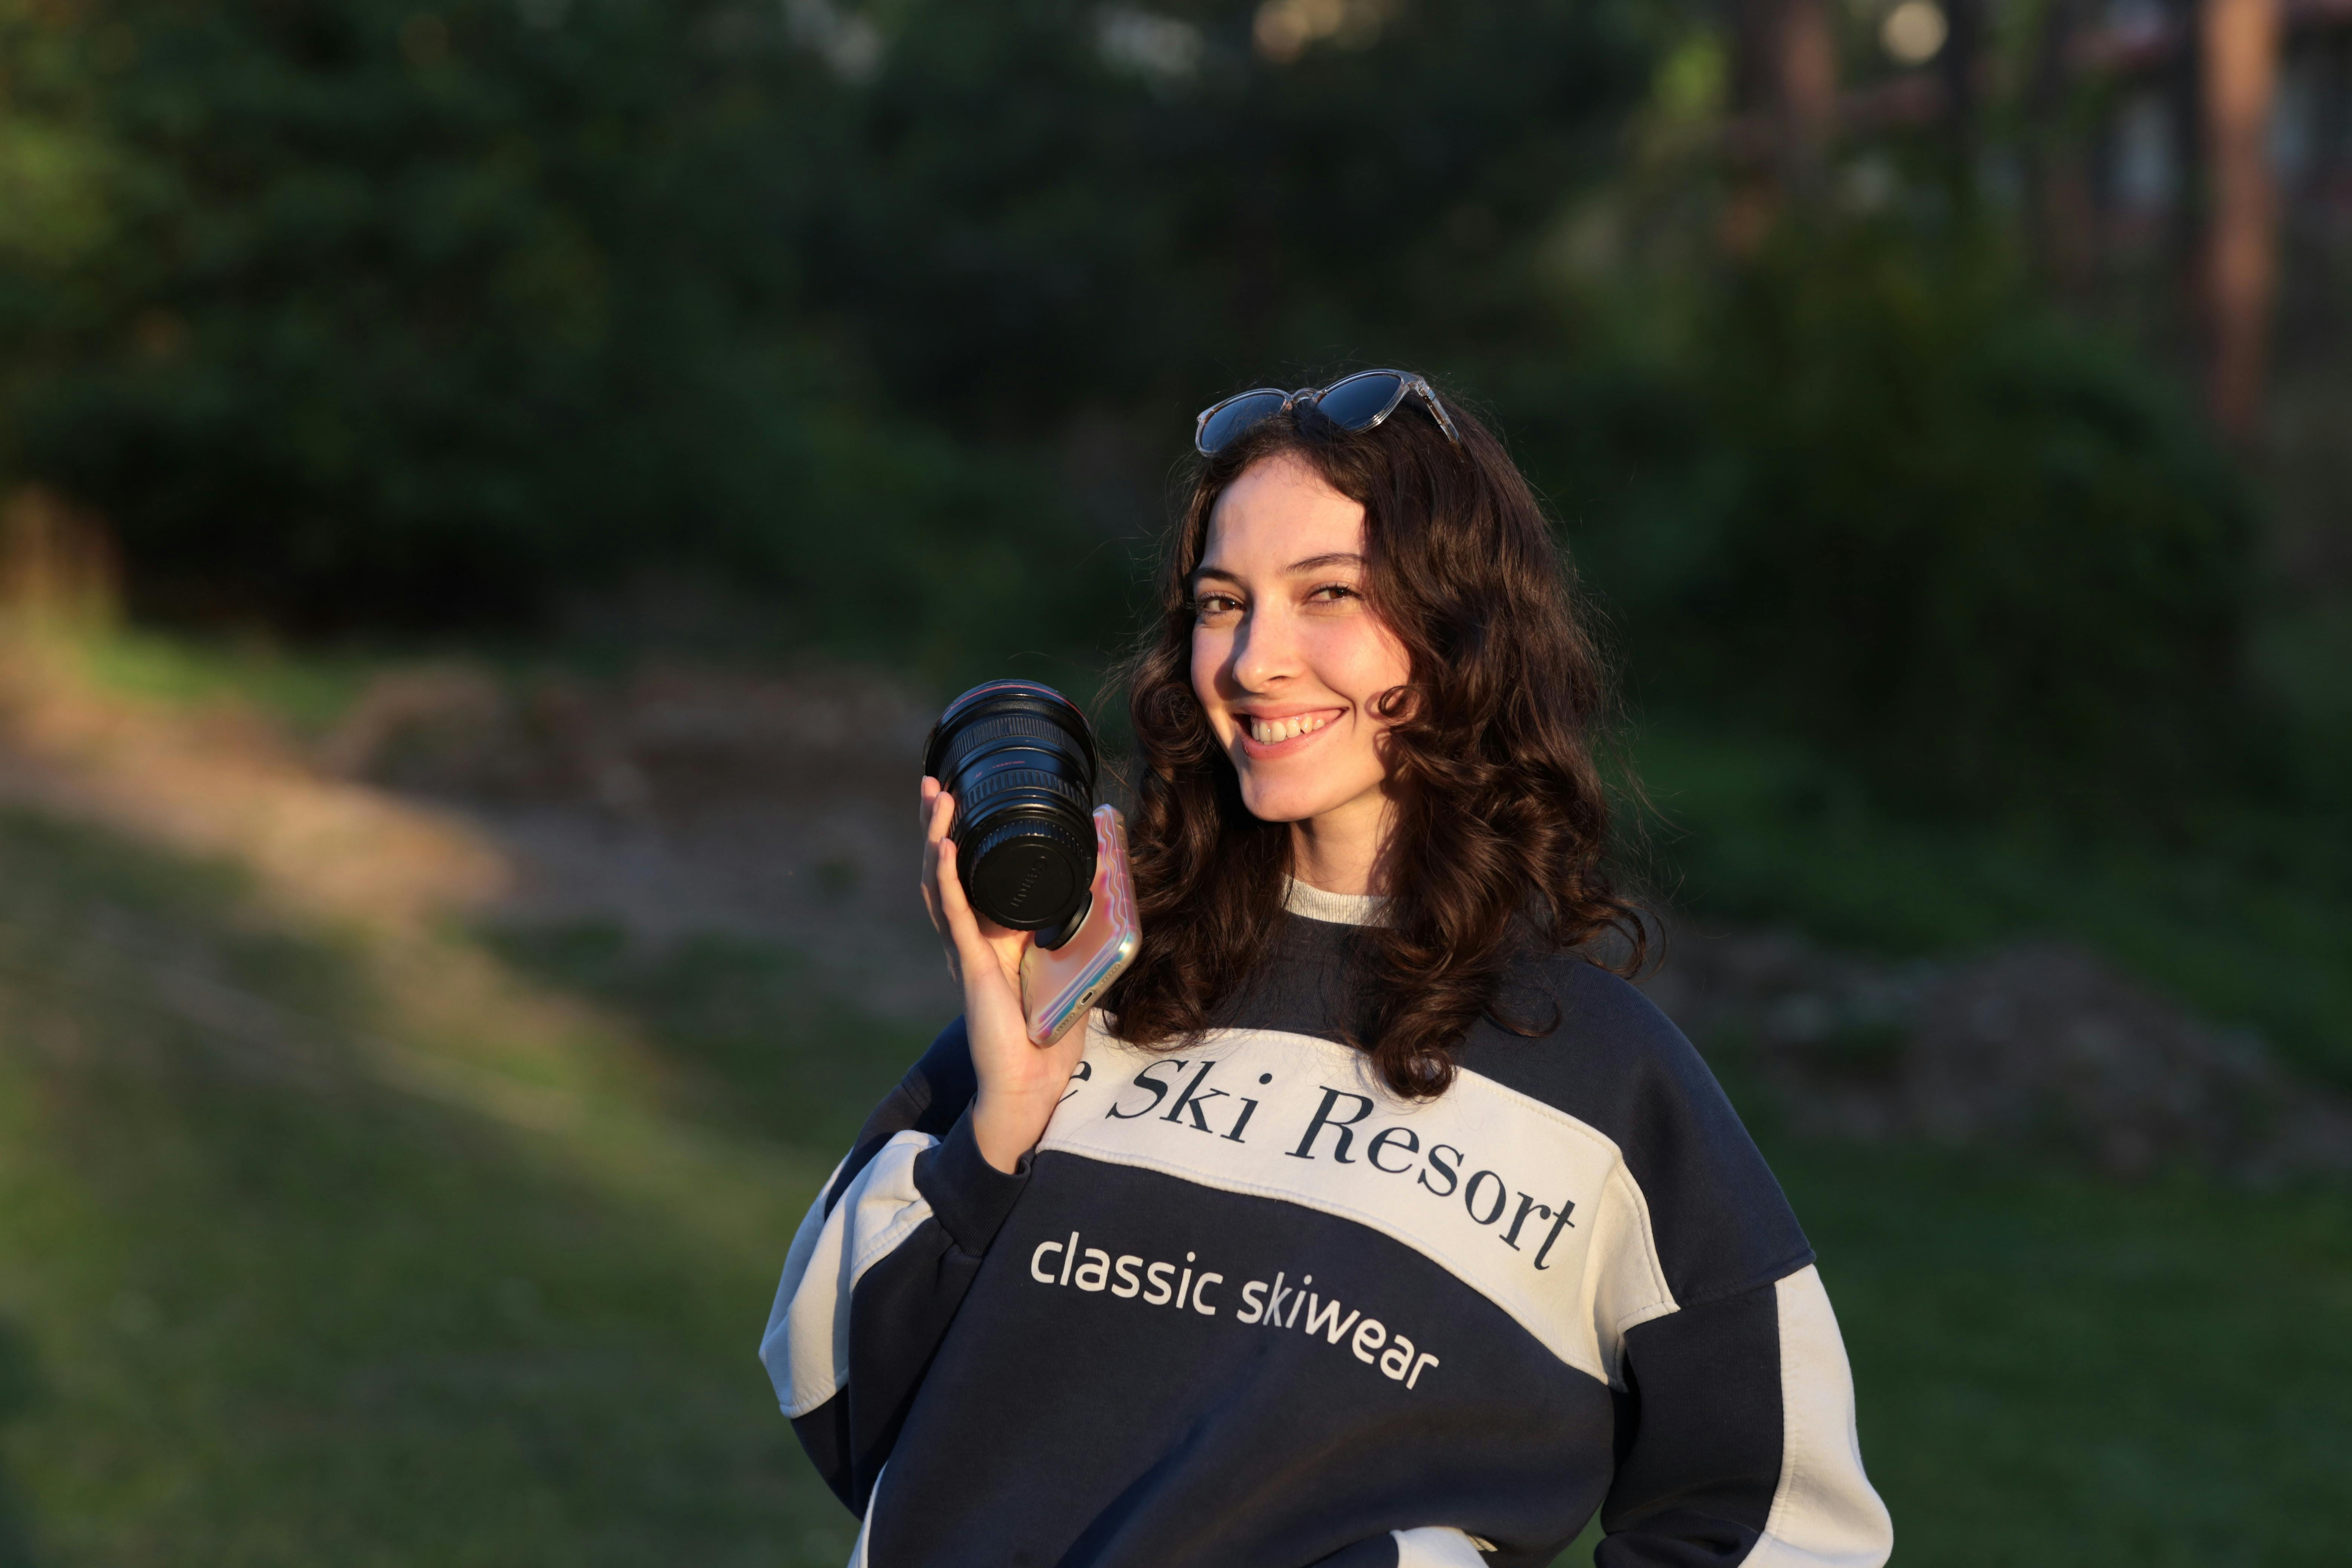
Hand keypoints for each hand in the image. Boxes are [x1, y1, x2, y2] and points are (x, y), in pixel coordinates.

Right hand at [920, 777, 1089, 1172]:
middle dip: (937, 825)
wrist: (1032, 1079)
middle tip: (933, 785)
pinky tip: (947, 848)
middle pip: (946, 870)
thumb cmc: (1049, 1030)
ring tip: (937, 799)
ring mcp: (967, 950)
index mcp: (994, 933)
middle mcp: (973, 937)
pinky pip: (956, 916)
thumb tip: (1110, 885)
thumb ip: (1078, 929)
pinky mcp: (973, 967)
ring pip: (942, 884)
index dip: (961, 836)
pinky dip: (949, 880)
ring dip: (938, 838)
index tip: (961, 796)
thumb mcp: (1071, 963)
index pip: (970, 873)